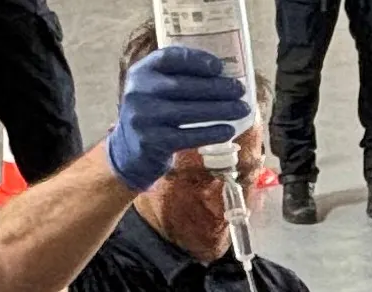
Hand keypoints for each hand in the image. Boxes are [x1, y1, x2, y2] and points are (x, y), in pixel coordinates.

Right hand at [105, 48, 249, 193]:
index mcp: (140, 72)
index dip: (196, 60)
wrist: (129, 153)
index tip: (219, 66)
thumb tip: (222, 76)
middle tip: (239, 90)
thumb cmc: (153, 117)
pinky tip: (228, 130)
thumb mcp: (154, 92)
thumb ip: (175, 79)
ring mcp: (144, 118)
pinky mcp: (154, 142)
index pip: (170, 58)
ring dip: (221, 110)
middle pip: (184, 85)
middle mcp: (139, 92)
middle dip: (217, 88)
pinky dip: (211, 133)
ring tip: (242, 109)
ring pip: (190, 111)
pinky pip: (189, 135)